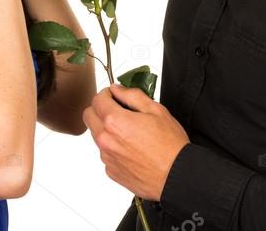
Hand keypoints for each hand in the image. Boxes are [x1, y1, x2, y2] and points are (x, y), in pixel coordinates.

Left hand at [83, 84, 189, 200]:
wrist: (177, 176)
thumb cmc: (170, 146)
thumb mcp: (156, 110)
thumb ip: (132, 95)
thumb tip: (118, 89)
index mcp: (115, 121)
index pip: (97, 99)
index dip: (106, 94)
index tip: (114, 96)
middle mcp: (106, 140)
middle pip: (88, 116)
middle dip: (100, 109)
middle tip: (117, 110)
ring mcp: (107, 157)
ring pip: (96, 136)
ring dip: (106, 130)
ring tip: (130, 133)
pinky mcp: (111, 171)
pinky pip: (106, 153)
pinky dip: (114, 148)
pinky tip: (132, 149)